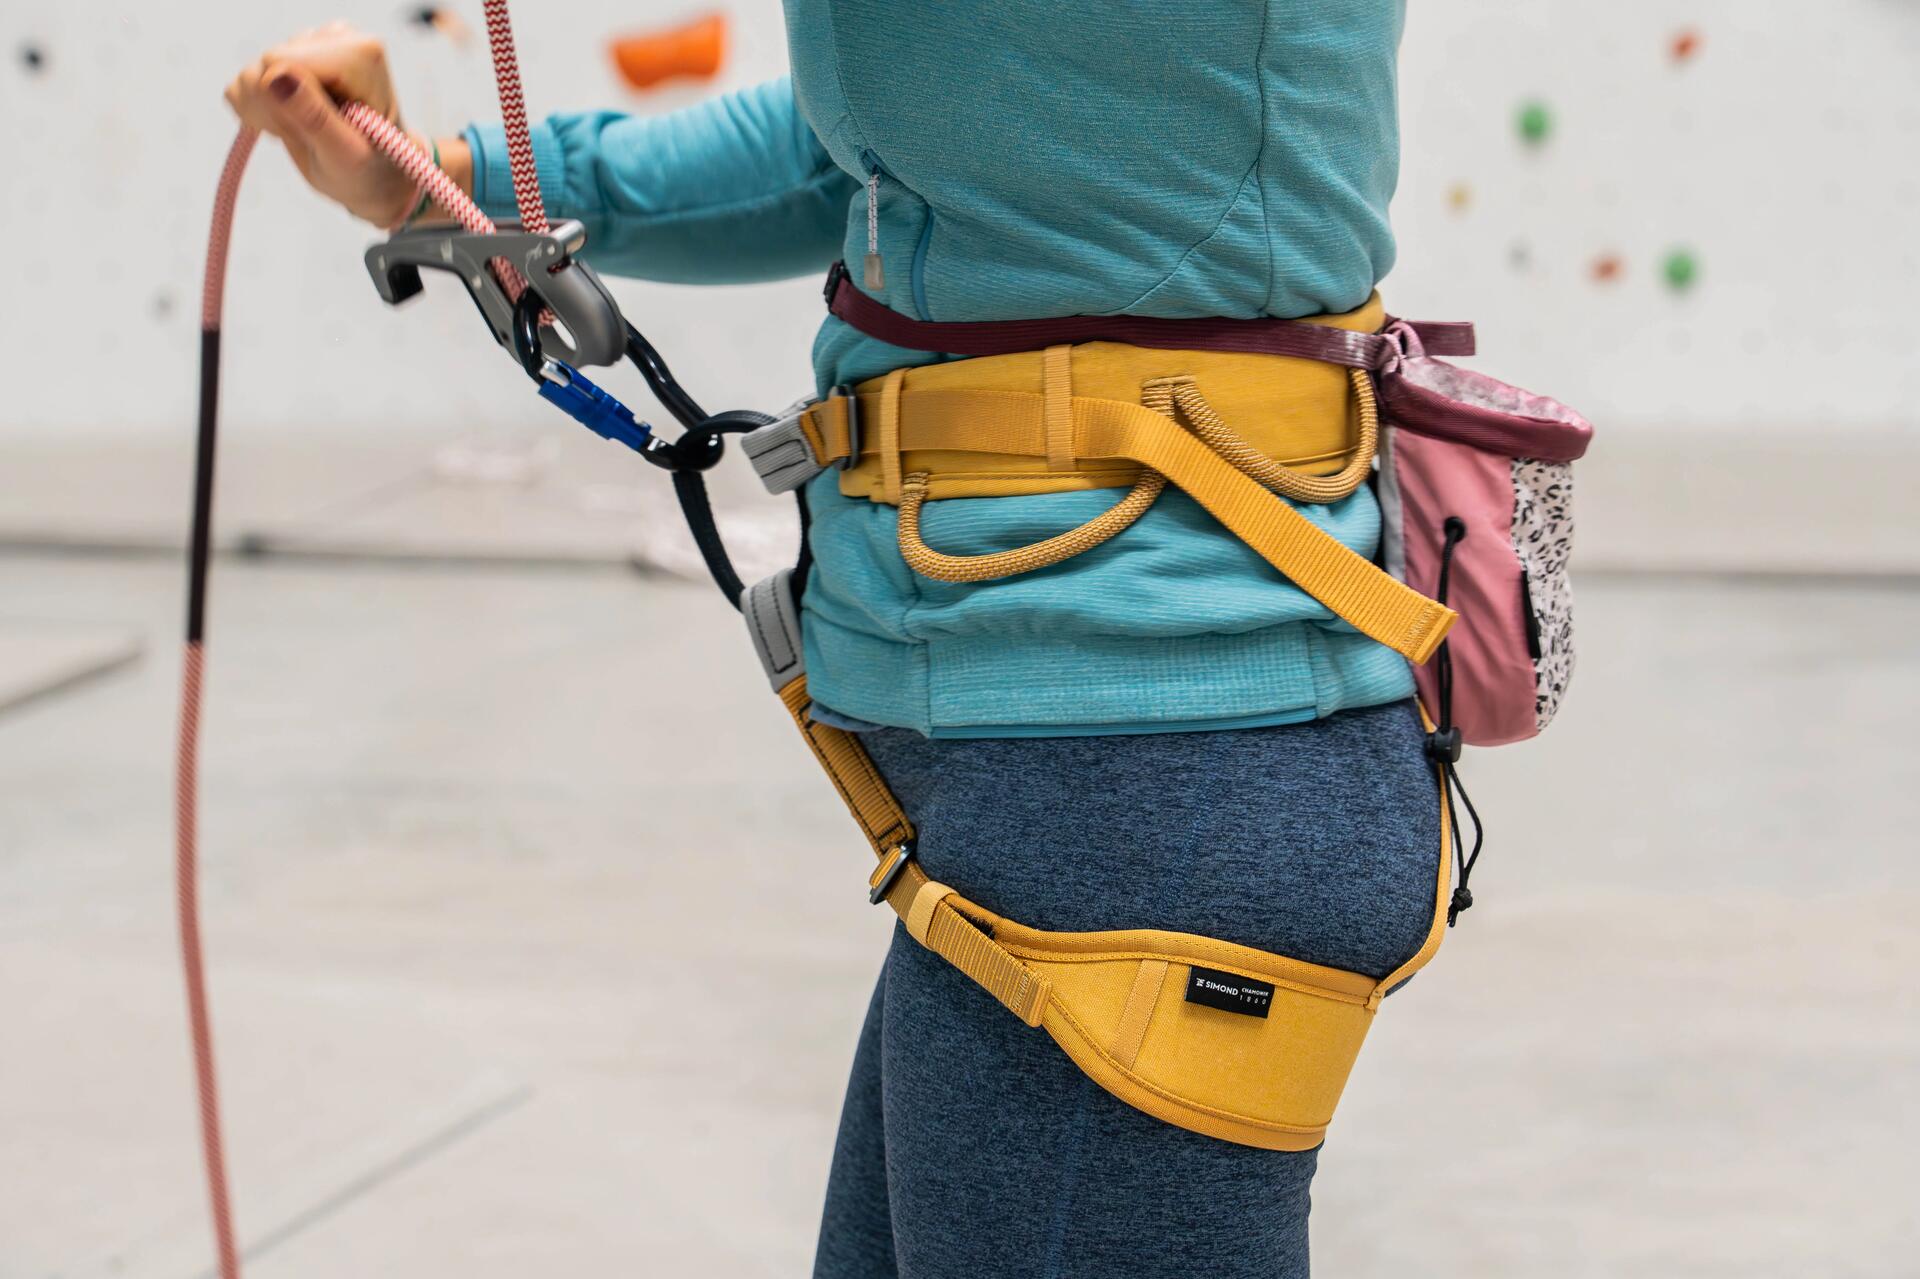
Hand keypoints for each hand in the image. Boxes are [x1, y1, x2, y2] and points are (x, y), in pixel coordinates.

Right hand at [224, 22, 420, 226]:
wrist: (376, 175)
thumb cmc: (368, 170)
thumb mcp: (345, 156)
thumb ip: (314, 117)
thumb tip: (276, 77)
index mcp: (358, 55)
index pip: (278, 61)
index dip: (279, 105)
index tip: (311, 135)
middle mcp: (339, 39)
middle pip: (265, 63)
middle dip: (275, 109)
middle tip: (310, 137)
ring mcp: (316, 43)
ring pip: (253, 71)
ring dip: (269, 112)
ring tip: (306, 132)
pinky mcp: (297, 54)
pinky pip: (248, 77)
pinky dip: (260, 108)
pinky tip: (291, 121)